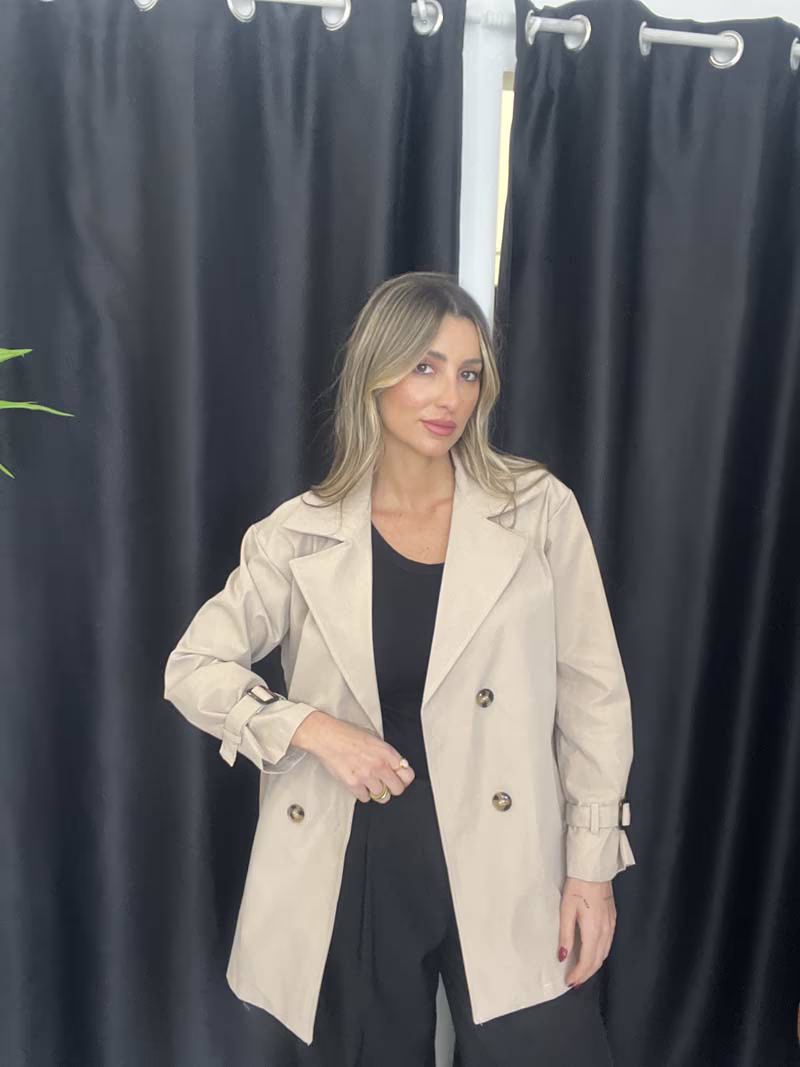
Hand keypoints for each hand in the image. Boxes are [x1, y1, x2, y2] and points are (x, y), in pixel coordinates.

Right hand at [290, 711, 415, 802]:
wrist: (327, 736)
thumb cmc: (347, 734)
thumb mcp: (374, 738)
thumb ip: (386, 753)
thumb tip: (397, 766)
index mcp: (387, 752)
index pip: (408, 775)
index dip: (404, 779)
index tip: (400, 779)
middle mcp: (379, 765)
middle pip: (398, 789)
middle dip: (393, 788)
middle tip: (386, 784)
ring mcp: (367, 776)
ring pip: (382, 796)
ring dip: (376, 791)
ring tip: (369, 782)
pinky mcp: (353, 784)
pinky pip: (365, 798)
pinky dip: (362, 793)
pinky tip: (358, 783)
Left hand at [558, 876, 616, 986]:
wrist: (594, 870)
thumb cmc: (577, 888)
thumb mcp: (566, 910)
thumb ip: (565, 936)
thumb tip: (562, 957)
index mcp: (593, 931)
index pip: (587, 961)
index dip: (578, 974)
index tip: (569, 982)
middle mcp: (605, 932)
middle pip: (597, 961)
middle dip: (586, 974)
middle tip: (574, 982)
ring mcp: (611, 926)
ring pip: (604, 954)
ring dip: (593, 966)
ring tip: (582, 973)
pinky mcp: (613, 920)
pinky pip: (608, 944)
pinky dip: (600, 955)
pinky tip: (593, 955)